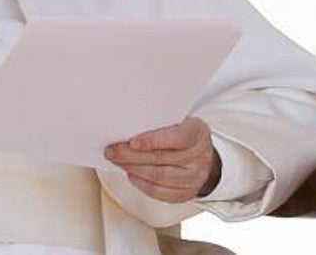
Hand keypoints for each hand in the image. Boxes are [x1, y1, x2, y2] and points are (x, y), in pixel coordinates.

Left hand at [104, 117, 221, 202]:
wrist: (202, 156)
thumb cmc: (183, 135)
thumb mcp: (178, 122)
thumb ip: (159, 124)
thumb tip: (127, 128)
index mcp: (198, 133)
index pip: (178, 137)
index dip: (153, 140)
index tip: (132, 142)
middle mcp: (199, 156)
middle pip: (162, 158)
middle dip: (132, 155)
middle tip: (113, 151)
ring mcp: (195, 177)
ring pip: (159, 177)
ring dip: (133, 169)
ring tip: (118, 161)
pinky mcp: (186, 193)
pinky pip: (160, 192)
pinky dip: (141, 184)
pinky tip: (131, 174)